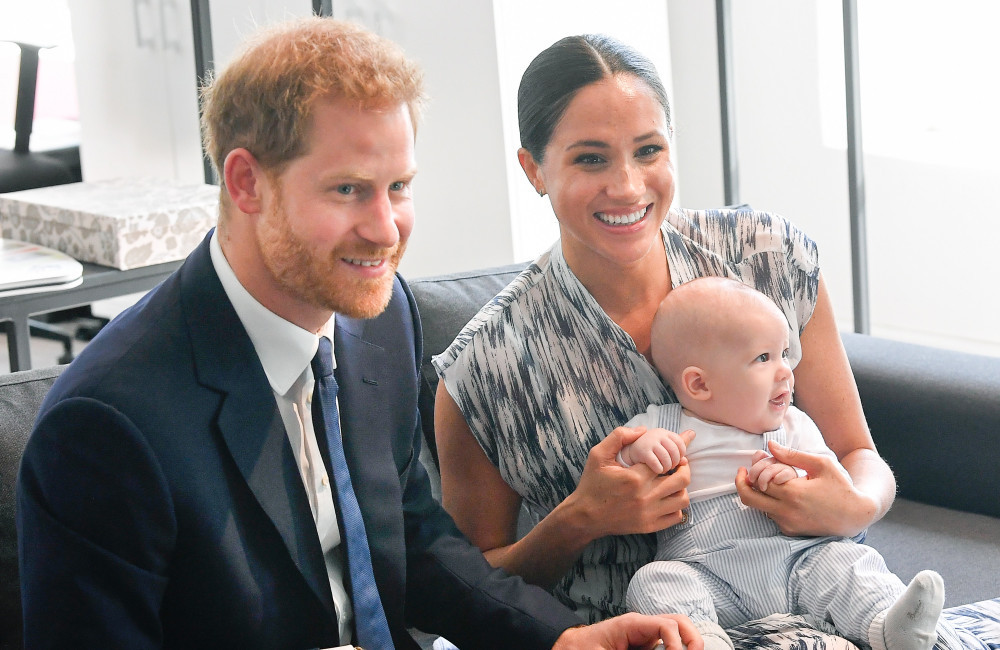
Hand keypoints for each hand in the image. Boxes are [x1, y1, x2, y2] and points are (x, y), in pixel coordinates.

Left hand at [553, 612, 703, 649]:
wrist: (569, 648)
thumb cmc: (581, 649)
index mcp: (632, 624)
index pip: (667, 624)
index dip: (677, 642)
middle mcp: (642, 627)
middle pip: (678, 622)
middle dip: (692, 638)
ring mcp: (645, 637)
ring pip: (675, 634)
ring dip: (686, 645)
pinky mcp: (644, 647)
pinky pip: (664, 645)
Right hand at [568, 427, 693, 538]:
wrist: (585, 516)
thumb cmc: (592, 484)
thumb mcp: (598, 455)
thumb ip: (619, 437)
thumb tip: (643, 430)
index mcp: (635, 477)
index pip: (668, 460)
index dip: (675, 452)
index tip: (678, 449)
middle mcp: (645, 497)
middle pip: (682, 479)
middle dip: (683, 467)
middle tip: (678, 464)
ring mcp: (649, 514)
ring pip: (683, 499)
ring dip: (681, 487)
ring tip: (672, 481)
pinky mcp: (649, 526)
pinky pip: (676, 516)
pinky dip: (677, 506)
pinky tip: (667, 498)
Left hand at [736, 440, 871, 536]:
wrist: (855, 515)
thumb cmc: (840, 486)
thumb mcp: (821, 464)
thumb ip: (793, 455)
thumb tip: (769, 445)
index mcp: (793, 493)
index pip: (759, 480)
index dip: (753, 469)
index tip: (754, 460)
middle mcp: (787, 511)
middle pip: (749, 498)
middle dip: (742, 484)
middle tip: (743, 473)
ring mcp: (788, 524)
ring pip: (759, 507)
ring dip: (758, 493)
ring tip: (768, 480)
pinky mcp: (790, 531)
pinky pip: (770, 516)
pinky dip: (769, 504)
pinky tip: (781, 494)